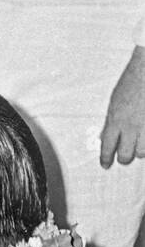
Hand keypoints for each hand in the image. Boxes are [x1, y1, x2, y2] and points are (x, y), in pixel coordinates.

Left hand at [99, 46, 144, 167]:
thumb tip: (106, 139)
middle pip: (125, 155)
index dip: (106, 159)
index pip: (107, 148)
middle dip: (125, 158)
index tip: (106, 165)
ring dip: (141, 151)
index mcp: (115, 121)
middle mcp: (131, 126)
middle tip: (126, 156)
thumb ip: (111, 122)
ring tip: (140, 145)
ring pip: (143, 152)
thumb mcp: (115, 102)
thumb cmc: (132, 82)